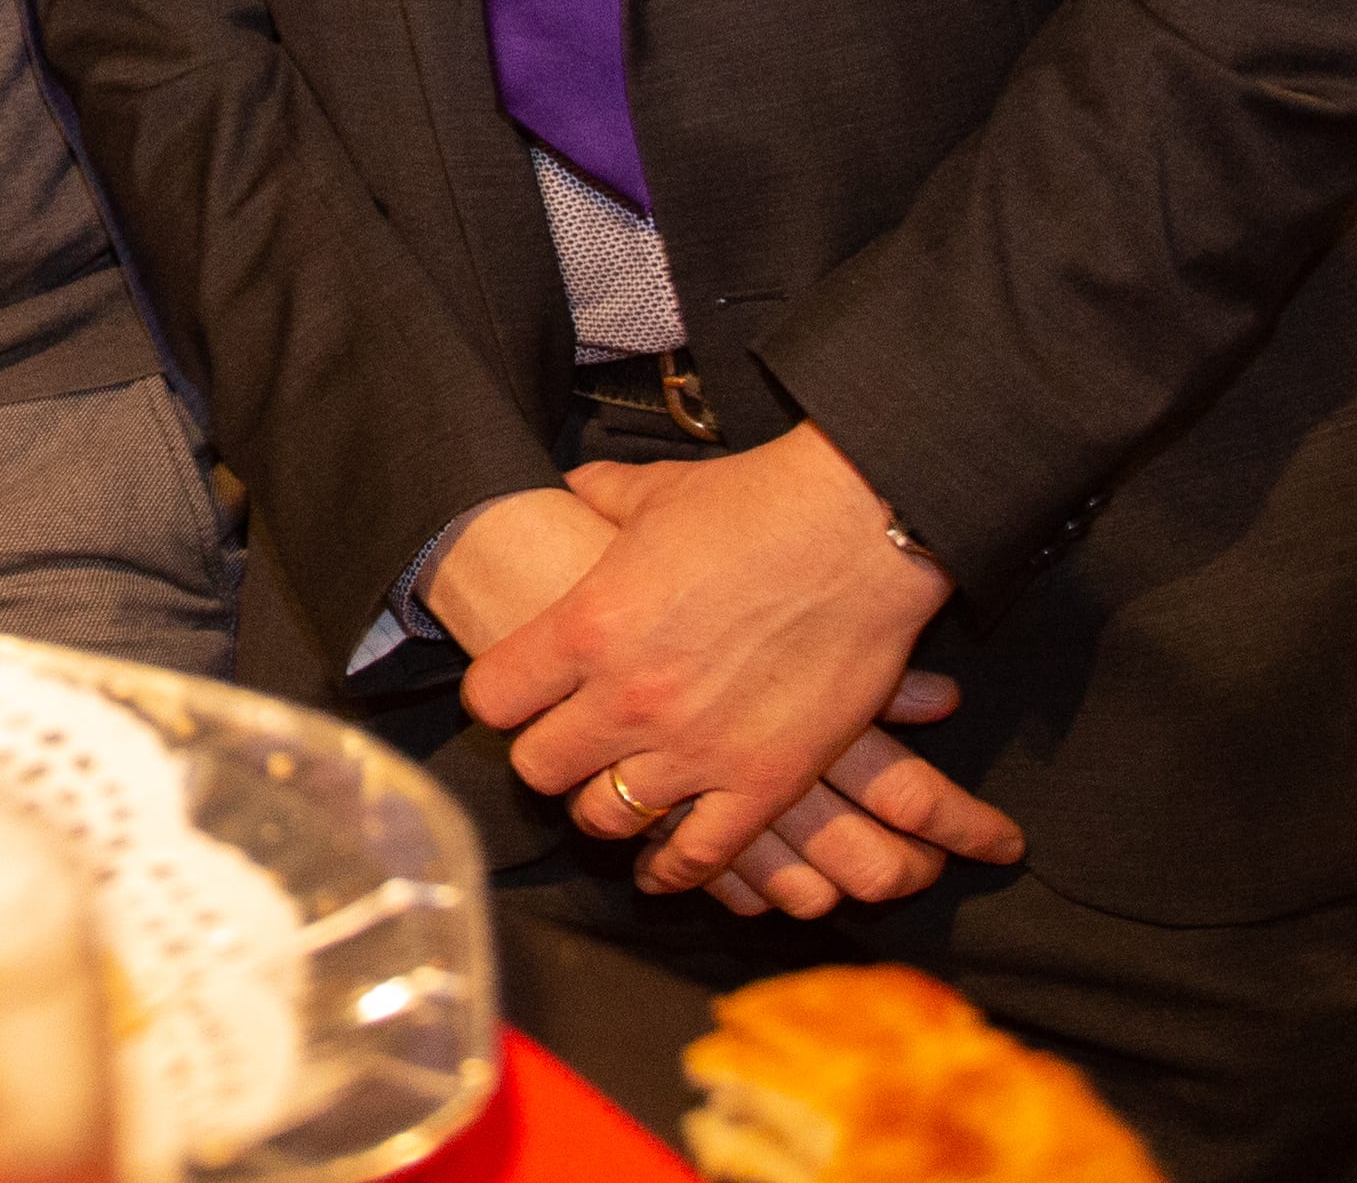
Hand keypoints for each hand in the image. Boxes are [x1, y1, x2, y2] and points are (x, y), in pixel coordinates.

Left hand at [470, 433, 1024, 907]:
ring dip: (602, 808)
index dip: (499, 698)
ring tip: (610, 794)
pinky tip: (658, 869)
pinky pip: (698, 856)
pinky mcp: (764, 783)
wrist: (863, 533)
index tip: (515, 696)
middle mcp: (628, 699)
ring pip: (606, 819)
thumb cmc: (758, 504)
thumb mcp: (655, 492)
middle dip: (545, 758)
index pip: (493, 698)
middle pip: (538, 769)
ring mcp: (695, 749)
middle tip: (565, 744)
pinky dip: (672, 870)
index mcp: (586, 627)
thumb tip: (570, 486)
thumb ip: (599, 497)